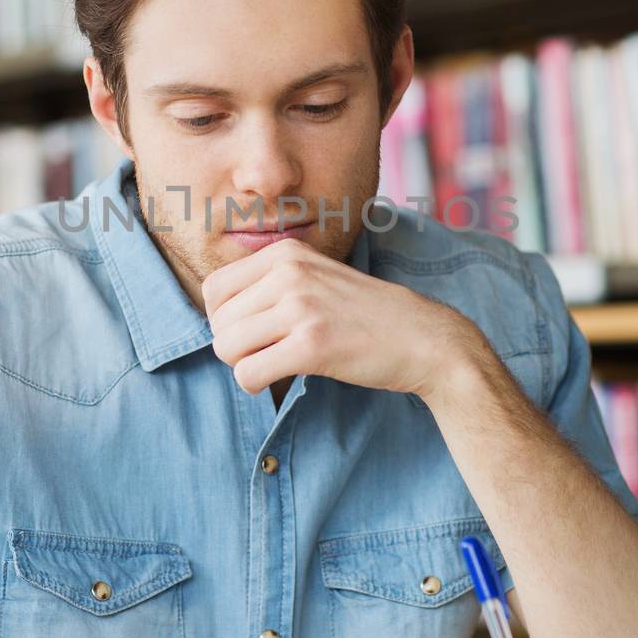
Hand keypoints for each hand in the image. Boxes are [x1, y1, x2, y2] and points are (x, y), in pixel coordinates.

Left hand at [202, 237, 479, 398]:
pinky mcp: (312, 346)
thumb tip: (215, 314)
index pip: (214, 288)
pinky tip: (279, 379)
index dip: (224, 319)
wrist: (424, 338)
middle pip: (217, 322)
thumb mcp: (317, 277)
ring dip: (244, 366)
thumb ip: (271, 283)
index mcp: (287, 252)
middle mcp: (290, 273)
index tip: (252, 333)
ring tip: (275, 364)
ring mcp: (301, 308)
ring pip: (226, 348)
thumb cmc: (366, 315)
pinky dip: (256, 384)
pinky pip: (248, 373)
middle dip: (234, 346)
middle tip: (267, 353)